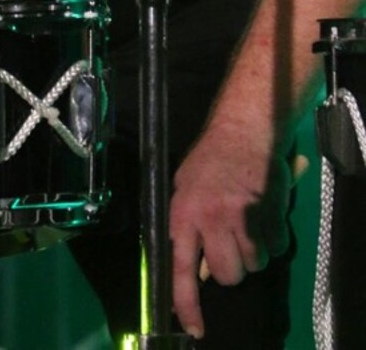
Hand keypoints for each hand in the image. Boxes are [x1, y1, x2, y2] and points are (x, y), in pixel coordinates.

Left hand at [169, 124, 290, 339]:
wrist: (244, 129)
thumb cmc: (210, 158)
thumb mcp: (184, 187)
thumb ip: (186, 225)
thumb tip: (194, 266)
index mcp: (184, 213)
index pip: (181, 268)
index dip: (188, 303)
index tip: (195, 328)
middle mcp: (212, 219)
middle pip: (227, 275)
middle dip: (232, 268)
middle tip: (231, 245)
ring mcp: (243, 218)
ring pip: (254, 265)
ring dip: (254, 253)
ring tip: (248, 223)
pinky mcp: (270, 215)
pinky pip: (276, 249)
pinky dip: (273, 240)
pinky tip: (265, 216)